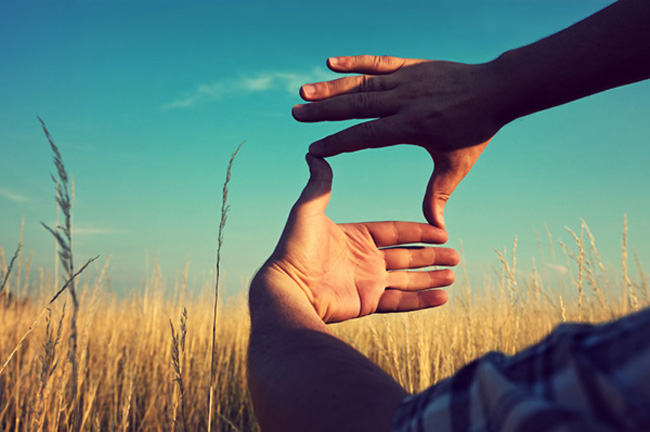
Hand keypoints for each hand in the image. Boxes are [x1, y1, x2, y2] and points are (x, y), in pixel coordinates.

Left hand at [259, 154, 458, 323]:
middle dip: (431, 255)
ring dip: (430, 277)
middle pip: (406, 255)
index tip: (441, 230)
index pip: (395, 232)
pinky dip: (421, 300)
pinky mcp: (367, 303)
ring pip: (407, 279)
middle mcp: (363, 260)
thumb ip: (319, 185)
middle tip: (455, 255)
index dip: (418, 231)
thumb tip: (315, 154)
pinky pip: (400, 301)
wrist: (288, 288)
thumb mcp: (307, 210)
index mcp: (355, 237)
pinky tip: (442, 298)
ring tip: (453, 275)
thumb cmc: (295, 249)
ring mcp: (366, 283)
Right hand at [292, 55, 505, 227]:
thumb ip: (439, 195)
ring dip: (331, 87)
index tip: (314, 150)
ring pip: (361, 83)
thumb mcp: (456, 166)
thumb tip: (437, 228)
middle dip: (323, 112)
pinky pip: (378, 61)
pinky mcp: (410, 66)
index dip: (338, 143)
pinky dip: (354, 61)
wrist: (498, 90)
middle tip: (295, 114)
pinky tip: (331, 62)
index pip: (366, 136)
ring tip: (303, 91)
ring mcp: (406, 80)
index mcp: (411, 126)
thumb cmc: (475, 131)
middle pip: (355, 106)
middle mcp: (403, 101)